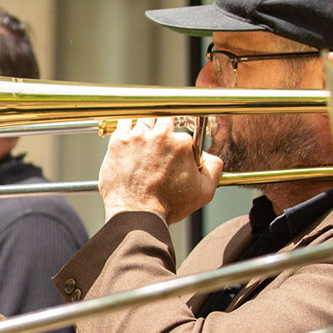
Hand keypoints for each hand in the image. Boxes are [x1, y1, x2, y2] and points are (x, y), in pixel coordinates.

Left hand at [99, 118, 222, 223]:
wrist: (136, 214)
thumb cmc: (167, 205)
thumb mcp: (204, 191)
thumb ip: (214, 168)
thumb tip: (211, 156)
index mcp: (182, 143)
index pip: (183, 133)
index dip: (179, 143)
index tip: (173, 150)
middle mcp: (160, 136)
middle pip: (164, 119)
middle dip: (163, 127)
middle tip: (160, 140)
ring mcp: (137, 137)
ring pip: (144, 118)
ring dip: (145, 125)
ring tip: (144, 139)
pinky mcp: (118, 142)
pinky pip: (123, 122)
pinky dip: (126, 124)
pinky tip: (128, 133)